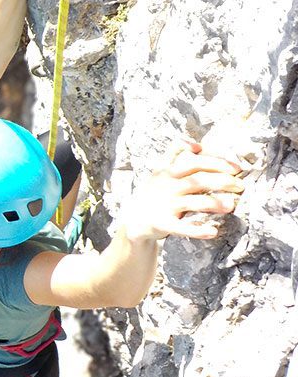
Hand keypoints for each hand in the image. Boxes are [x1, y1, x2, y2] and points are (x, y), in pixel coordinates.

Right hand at [123, 142, 244, 240]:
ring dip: (214, 203)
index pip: (193, 161)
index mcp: (167, 171)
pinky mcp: (164, 224)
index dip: (216, 162)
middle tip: (240, 186)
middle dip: (222, 181)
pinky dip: (198, 230)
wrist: (134, 218)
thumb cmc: (156, 192)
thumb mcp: (160, 170)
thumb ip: (175, 154)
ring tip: (231, 206)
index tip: (236, 168)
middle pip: (198, 180)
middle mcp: (167, 186)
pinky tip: (213, 232)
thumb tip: (196, 144)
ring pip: (193, 202)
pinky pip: (182, 228)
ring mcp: (166, 205)